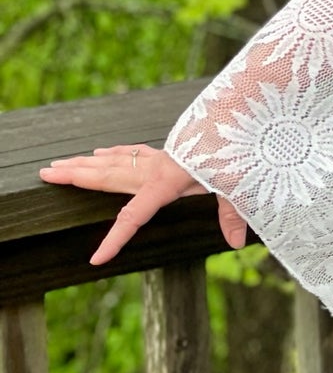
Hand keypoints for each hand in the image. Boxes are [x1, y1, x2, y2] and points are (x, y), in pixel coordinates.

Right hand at [38, 144, 247, 263]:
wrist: (245, 113)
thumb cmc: (241, 151)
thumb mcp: (238, 185)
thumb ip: (232, 215)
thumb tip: (237, 244)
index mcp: (168, 181)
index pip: (134, 215)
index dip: (115, 238)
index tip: (96, 259)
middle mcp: (157, 167)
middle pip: (108, 176)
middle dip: (76, 177)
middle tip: (46, 174)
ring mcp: (160, 155)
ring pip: (115, 159)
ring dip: (86, 162)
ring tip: (59, 164)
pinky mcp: (168, 147)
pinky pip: (133, 149)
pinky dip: (114, 151)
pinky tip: (100, 152)